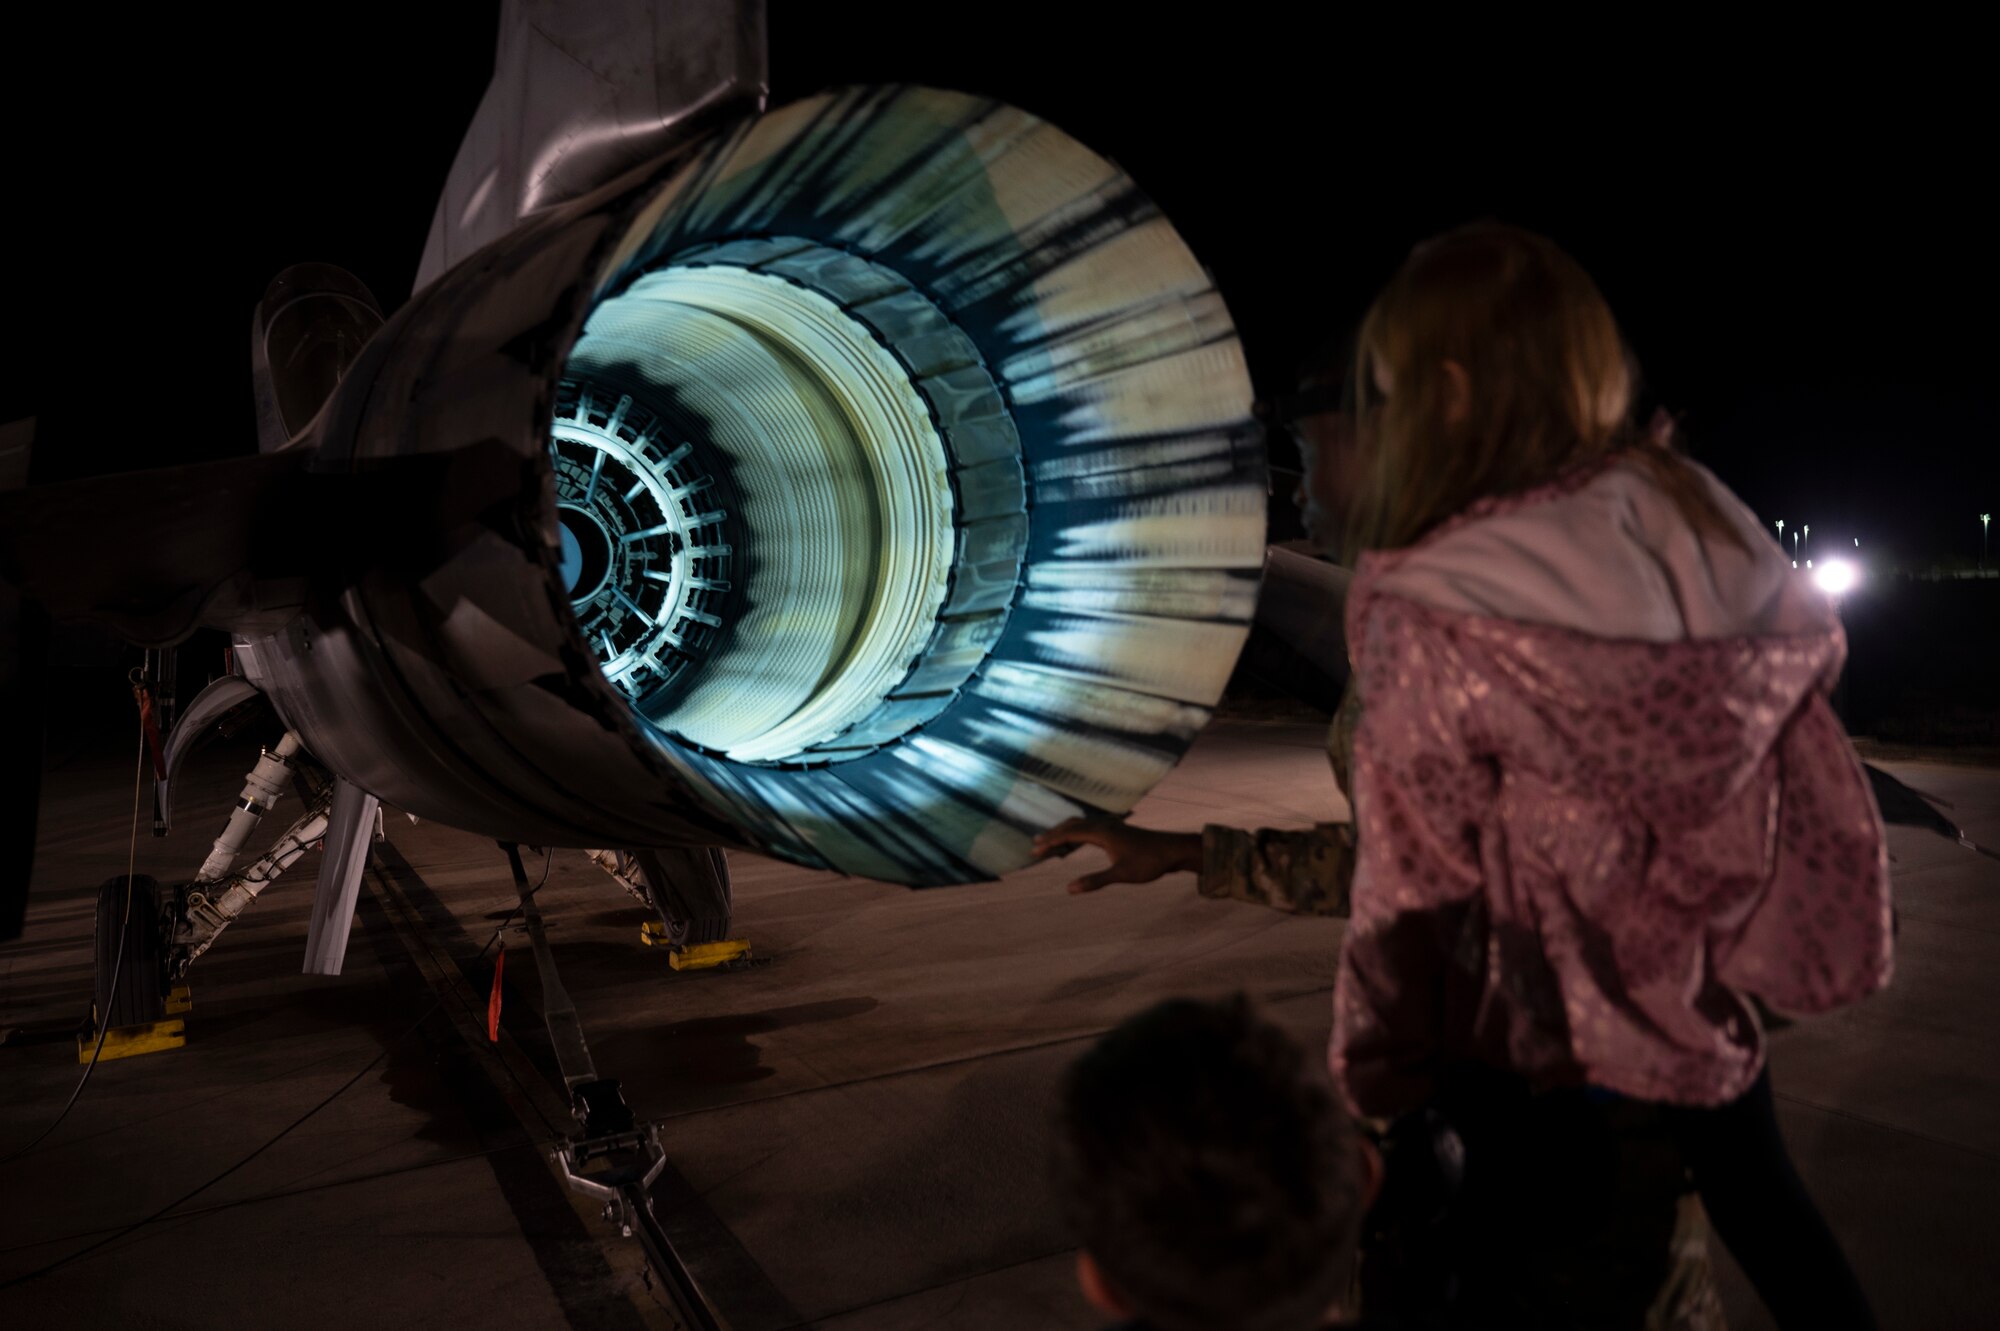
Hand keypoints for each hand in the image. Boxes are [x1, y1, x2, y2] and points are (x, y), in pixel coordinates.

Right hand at [1032, 817, 1202, 894]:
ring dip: (1064, 832)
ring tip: (1051, 843)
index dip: (1050, 841)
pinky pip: (1089, 827)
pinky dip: (1076, 833)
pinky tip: (1076, 842)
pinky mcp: (1117, 830)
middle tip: (1035, 845)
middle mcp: (1104, 825)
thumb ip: (1095, 881)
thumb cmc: (1149, 862)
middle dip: (1053, 835)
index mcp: (1102, 833)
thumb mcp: (1121, 875)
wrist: (1174, 850)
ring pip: (1081, 824)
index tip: (1035, 850)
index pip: (1068, 834)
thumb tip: (1069, 889)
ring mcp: (1111, 826)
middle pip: (1071, 826)